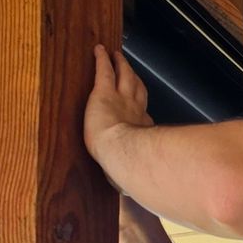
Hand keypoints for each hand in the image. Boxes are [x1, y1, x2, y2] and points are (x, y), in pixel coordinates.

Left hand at [84, 46, 150, 170]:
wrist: (121, 154)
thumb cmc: (126, 166)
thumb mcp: (129, 173)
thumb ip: (126, 178)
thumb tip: (124, 192)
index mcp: (140, 130)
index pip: (143, 115)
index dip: (142, 109)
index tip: (141, 109)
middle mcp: (134, 111)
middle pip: (136, 88)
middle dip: (134, 78)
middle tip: (131, 69)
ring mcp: (120, 99)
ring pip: (123, 76)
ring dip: (121, 65)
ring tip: (117, 55)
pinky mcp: (103, 92)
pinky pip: (103, 70)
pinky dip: (102, 59)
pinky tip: (99, 50)